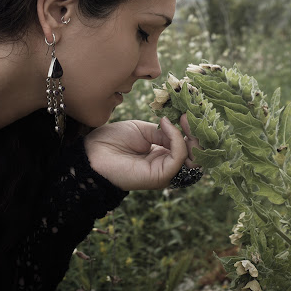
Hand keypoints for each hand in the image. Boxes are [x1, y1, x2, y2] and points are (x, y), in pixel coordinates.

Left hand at [84, 114, 201, 190]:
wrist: (93, 152)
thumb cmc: (113, 140)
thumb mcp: (143, 131)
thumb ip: (163, 133)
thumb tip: (179, 129)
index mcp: (162, 155)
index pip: (188, 147)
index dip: (191, 131)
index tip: (187, 113)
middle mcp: (166, 166)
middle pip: (195, 156)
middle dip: (197, 135)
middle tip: (188, 117)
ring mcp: (164, 173)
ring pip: (192, 160)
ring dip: (192, 138)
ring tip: (184, 121)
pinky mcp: (159, 176)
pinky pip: (177, 159)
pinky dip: (177, 140)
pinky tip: (166, 126)